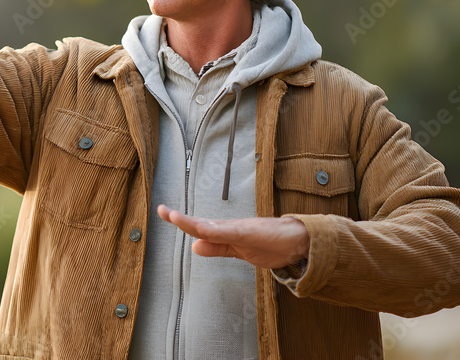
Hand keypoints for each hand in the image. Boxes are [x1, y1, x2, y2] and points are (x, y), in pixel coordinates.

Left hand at [157, 205, 308, 268]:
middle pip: (199, 225)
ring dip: (192, 223)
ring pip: (211, 227)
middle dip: (180, 219)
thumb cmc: (269, 243)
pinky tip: (204, 229)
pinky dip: (216, 231)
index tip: (164, 212)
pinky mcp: (250, 233)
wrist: (297, 241)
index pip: (197, 228)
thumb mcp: (236, 250)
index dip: (180, 222)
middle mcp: (228, 228)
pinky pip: (230, 233)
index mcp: (224, 233)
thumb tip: (195, 246)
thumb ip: (216, 248)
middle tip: (162, 211)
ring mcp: (239, 229)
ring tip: (174, 217)